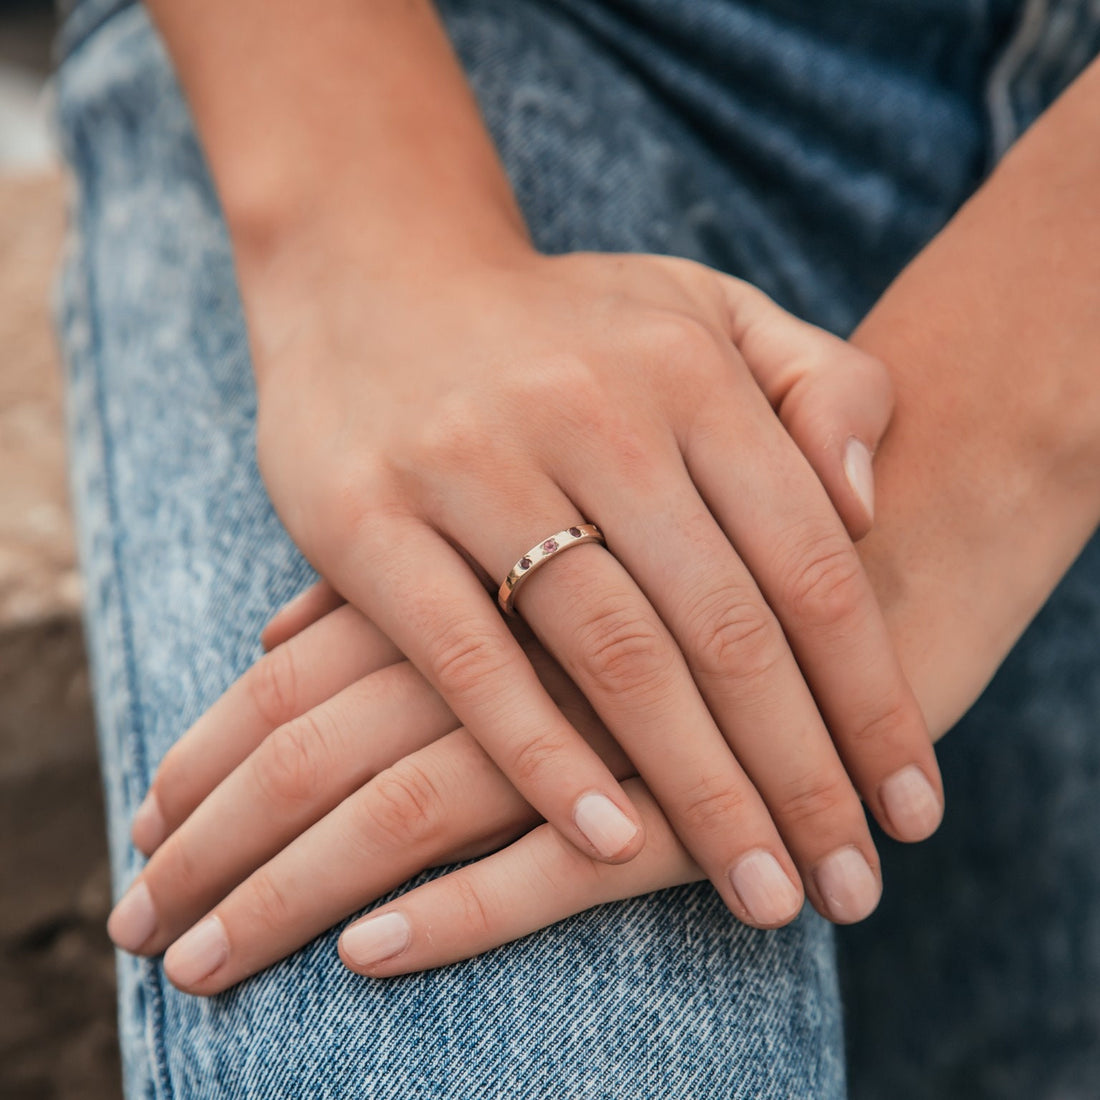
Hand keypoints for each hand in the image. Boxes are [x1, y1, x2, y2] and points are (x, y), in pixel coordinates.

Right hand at [244, 245, 939, 921]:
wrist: (371, 275)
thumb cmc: (559, 325)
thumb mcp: (702, 310)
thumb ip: (816, 382)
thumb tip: (871, 501)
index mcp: (688, 370)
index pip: (813, 562)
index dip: (875, 699)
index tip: (911, 808)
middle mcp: (591, 412)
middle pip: (727, 626)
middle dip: (802, 776)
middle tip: (850, 888)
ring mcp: (472, 463)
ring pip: (612, 654)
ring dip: (698, 791)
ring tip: (760, 894)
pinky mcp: (364, 517)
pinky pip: (467, 659)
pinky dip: (541, 757)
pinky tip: (607, 840)